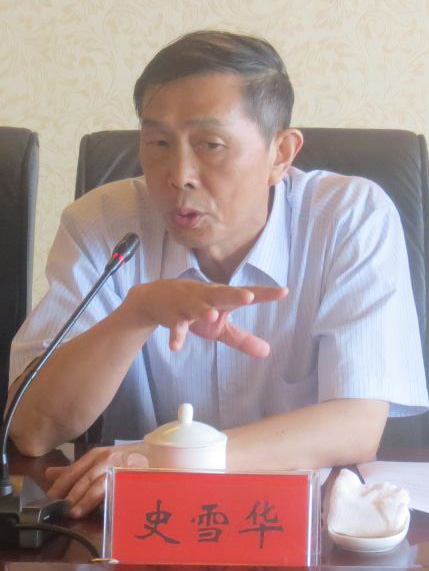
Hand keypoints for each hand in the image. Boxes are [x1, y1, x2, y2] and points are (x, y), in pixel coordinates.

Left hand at [45, 444, 147, 518]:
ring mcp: (120, 468)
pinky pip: (118, 490)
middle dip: (73, 494)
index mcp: (97, 454)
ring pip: (100, 485)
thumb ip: (75, 469)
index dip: (62, 484)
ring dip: (87, 500)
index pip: (75, 469)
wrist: (154, 453)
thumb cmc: (122, 459)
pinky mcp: (132, 478)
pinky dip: (108, 501)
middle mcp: (107, 459)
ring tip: (76, 512)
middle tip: (62, 509)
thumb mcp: (98, 460)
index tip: (50, 498)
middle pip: (86, 478)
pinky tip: (102, 510)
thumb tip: (49, 474)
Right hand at [124, 279, 287, 356]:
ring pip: (196, 308)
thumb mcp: (219, 325)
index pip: (247, 294)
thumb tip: (267, 352)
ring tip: (211, 316)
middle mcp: (207, 297)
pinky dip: (176, 336)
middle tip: (248, 297)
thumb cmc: (195, 309)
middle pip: (222, 294)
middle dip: (234, 295)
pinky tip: (176, 347)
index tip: (284, 292)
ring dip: (203, 311)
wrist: (156, 298)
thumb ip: (242, 338)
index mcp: (222, 297)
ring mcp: (189, 306)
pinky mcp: (173, 317)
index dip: (265, 293)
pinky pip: (175, 327)